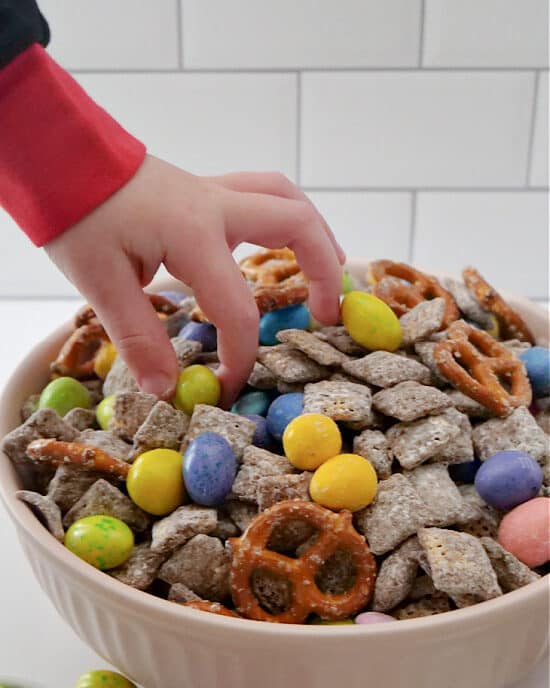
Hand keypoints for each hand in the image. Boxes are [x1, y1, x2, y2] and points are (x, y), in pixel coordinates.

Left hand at [46, 155, 344, 405]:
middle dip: (323, 272)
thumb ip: (139, 337)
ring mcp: (214, 192)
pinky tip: (280, 244)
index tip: (231, 387)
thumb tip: (167, 389)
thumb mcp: (100, 282)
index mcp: (193, 234)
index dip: (241, 356)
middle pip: (298, 225)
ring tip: (330, 270)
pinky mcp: (205, 190)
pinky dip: (287, 218)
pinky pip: (265, 194)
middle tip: (325, 315)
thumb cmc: (77, 215)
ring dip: (316, 234)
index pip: (237, 308)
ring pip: (287, 198)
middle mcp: (216, 206)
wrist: (62, 159)